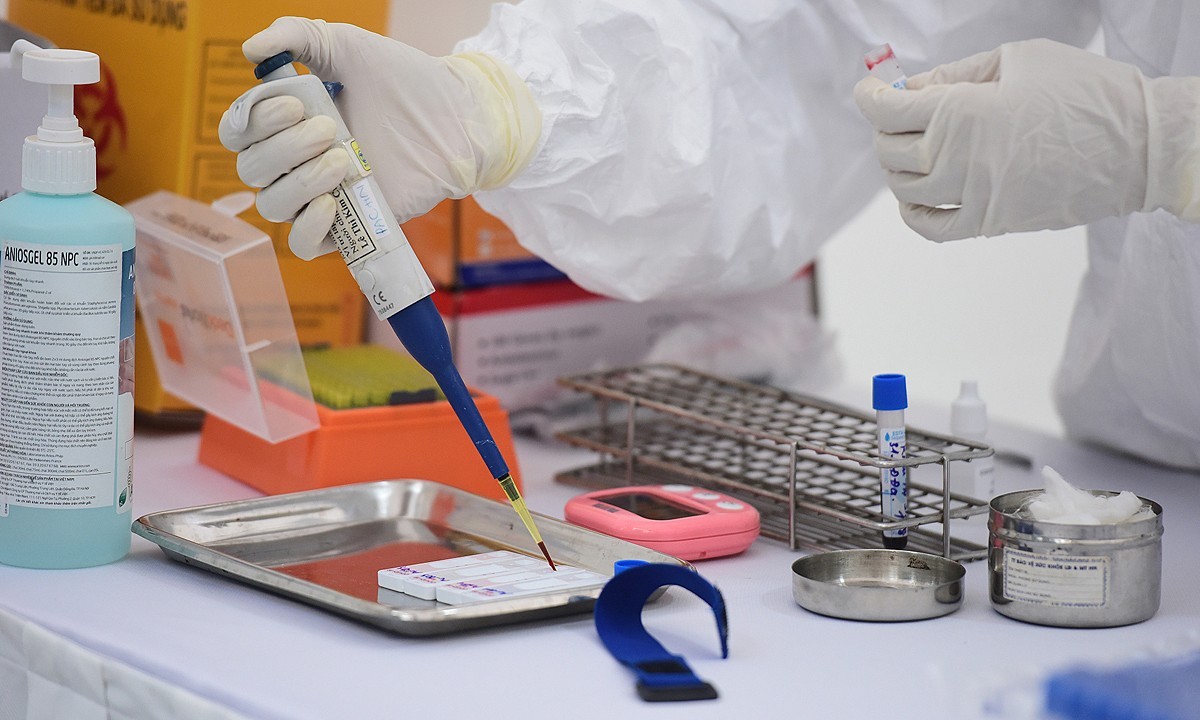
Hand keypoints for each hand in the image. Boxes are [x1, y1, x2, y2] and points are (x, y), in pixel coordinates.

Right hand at [218, 17, 540, 259]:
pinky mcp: (349, 227)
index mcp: (285, 123)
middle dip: (284, 148)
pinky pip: (304, 246)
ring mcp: (319, 196)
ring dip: (299, 182)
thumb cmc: (402, 81)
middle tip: (330, 129)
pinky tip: (331, 204)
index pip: (237, 133)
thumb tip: (249, 48)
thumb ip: (296, 35)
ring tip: (342, 159)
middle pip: (250, 169)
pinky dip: (308, 228)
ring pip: (272, 205)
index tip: (293, 103)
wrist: (453, 116)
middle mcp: (294, 162)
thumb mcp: (347, 46)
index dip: (252, 122)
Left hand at [854, 39, 1197, 241]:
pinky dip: (912, 213)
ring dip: (896, 168)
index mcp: (960, 110)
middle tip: (899, 115)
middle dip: (884, 129)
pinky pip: (930, 228)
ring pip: (903, 189)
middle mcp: (956, 158)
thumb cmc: (1085, 92)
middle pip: (889, 151)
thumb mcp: (1017, 60)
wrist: (1141, 145)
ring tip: (912, 149)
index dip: (869, 99)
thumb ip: (955, 73)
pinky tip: (914, 197)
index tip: (869, 93)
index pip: (886, 111)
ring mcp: (971, 196)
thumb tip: (911, 86)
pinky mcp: (989, 223)